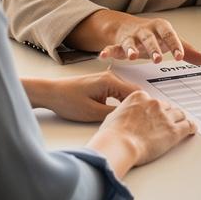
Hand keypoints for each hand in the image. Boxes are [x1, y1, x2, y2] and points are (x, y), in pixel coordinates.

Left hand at [22, 71, 137, 121]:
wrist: (50, 93)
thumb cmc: (67, 100)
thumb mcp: (92, 113)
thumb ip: (114, 114)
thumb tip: (129, 118)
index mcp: (110, 81)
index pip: (136, 93)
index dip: (144, 106)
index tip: (150, 119)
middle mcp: (110, 77)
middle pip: (133, 93)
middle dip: (138, 106)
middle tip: (145, 122)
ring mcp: (105, 80)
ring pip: (125, 94)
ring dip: (130, 105)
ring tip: (135, 120)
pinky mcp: (101, 85)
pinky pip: (118, 93)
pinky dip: (122, 103)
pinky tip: (122, 114)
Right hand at [71, 8, 200, 64]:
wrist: (129, 26)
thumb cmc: (154, 35)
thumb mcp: (171, 41)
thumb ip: (188, 51)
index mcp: (161, 28)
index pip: (170, 35)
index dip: (175, 45)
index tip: (180, 56)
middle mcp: (146, 31)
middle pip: (150, 39)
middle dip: (153, 48)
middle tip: (158, 59)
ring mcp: (131, 37)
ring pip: (131, 42)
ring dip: (131, 48)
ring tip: (132, 57)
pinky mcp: (119, 43)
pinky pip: (112, 47)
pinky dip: (108, 50)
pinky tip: (103, 55)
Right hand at [87, 89, 196, 177]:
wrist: (119, 144)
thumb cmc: (112, 134)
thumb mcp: (114, 116)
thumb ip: (125, 113)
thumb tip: (125, 118)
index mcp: (139, 97)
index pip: (152, 101)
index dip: (154, 110)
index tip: (155, 114)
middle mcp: (154, 104)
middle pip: (166, 107)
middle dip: (166, 115)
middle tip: (165, 123)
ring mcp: (165, 116)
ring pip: (178, 115)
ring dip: (179, 120)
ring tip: (181, 124)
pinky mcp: (173, 131)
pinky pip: (188, 126)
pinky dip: (191, 127)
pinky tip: (192, 129)